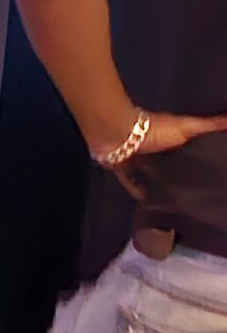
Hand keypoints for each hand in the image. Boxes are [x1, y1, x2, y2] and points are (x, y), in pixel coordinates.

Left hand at [103, 112, 226, 198]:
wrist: (117, 133)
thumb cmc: (154, 130)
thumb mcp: (187, 128)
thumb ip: (210, 125)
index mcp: (170, 139)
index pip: (189, 150)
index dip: (200, 158)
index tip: (216, 171)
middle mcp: (154, 149)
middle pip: (171, 165)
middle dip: (181, 175)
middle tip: (199, 194)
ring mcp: (137, 158)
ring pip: (152, 176)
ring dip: (160, 186)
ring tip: (178, 204)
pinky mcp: (122, 167)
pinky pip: (131, 183)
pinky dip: (139, 193)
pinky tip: (151, 206)